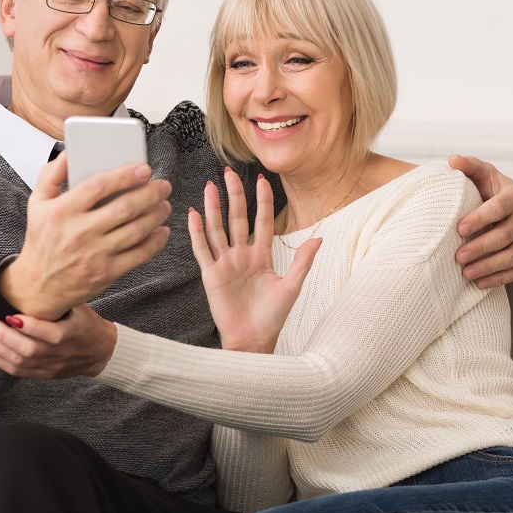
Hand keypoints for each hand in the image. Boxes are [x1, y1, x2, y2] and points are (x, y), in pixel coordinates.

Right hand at [0, 151, 172, 319]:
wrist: (39, 286)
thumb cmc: (42, 241)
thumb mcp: (37, 204)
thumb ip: (51, 175)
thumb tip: (68, 153)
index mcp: (62, 211)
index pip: (98, 186)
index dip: (125, 176)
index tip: (143, 169)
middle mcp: (79, 233)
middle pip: (123, 208)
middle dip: (150, 193)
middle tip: (162, 185)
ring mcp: (94, 254)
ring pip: (135, 230)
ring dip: (156, 215)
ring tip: (164, 204)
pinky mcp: (106, 273)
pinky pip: (138, 255)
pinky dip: (155, 241)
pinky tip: (161, 230)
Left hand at [0, 304, 116, 378]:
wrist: (99, 352)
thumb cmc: (86, 323)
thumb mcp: (79, 306)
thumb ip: (57, 296)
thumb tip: (31, 273)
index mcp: (72, 334)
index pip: (48, 334)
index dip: (27, 326)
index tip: (8, 314)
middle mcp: (60, 353)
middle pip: (27, 350)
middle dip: (1, 335)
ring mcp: (50, 367)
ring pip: (18, 362)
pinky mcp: (42, 374)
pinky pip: (15, 370)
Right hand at [188, 168, 320, 352]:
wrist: (254, 340)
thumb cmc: (273, 317)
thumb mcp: (292, 286)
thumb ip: (302, 261)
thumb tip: (319, 238)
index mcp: (262, 256)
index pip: (262, 221)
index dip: (261, 201)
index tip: (260, 179)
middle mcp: (241, 256)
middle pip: (236, 219)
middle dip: (234, 196)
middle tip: (229, 173)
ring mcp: (225, 264)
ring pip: (217, 229)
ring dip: (213, 207)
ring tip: (210, 186)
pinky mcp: (211, 275)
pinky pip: (202, 249)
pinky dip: (197, 232)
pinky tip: (194, 213)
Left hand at [448, 154, 512, 288]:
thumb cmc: (491, 188)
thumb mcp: (483, 174)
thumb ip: (469, 166)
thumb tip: (452, 160)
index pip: (498, 208)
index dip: (479, 219)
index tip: (458, 228)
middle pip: (504, 236)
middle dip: (480, 248)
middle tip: (457, 256)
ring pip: (511, 257)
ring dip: (488, 267)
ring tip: (465, 273)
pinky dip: (498, 279)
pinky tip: (478, 283)